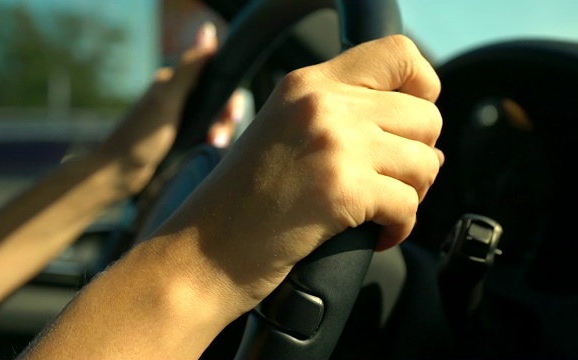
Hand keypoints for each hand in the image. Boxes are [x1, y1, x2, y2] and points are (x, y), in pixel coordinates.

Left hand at [98, 22, 242, 194]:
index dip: (230, 94)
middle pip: (220, 100)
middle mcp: (180, 97)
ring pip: (217, 120)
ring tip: (214, 145)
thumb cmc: (138, 137)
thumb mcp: (166, 101)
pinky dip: (213, 142)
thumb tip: (207, 31)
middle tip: (219, 137)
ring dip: (222, 132)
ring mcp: (182, 119)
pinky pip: (208, 135)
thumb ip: (188, 69)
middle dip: (226, 118)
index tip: (231, 114)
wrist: (119, 174)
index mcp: (175, 82)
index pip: (216, 77)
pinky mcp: (183, 139)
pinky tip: (211, 150)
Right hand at [159, 35, 443, 312]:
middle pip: (425, 115)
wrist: (203, 250)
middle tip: (390, 181)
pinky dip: (399, 227)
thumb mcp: (282, 132)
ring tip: (379, 208)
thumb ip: (340, 116)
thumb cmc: (241, 201)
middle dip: (419, 155)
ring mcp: (334, 145)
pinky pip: (409, 205)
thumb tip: (415, 131)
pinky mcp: (341, 190)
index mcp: (307, 84)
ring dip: (412, 193)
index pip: (398, 53)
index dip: (422, 88)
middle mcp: (323, 105)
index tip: (411, 124)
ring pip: (426, 162)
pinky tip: (375, 234)